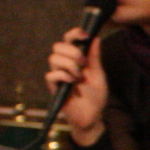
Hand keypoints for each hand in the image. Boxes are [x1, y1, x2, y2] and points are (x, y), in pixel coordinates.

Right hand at [43, 27, 108, 144]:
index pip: (68, 40)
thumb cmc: (95, 96)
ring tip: (80, 76)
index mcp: (75, 59)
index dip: (74, 33)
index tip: (85, 35)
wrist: (93, 116)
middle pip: (57, 46)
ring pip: (53, 58)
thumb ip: (95, 57)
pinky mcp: (54, 88)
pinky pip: (51, 75)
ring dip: (69, 64)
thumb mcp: (98, 74)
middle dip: (72, 51)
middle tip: (84, 62)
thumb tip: (96, 37)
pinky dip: (63, 76)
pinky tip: (73, 82)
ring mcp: (58, 76)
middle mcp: (64, 65)